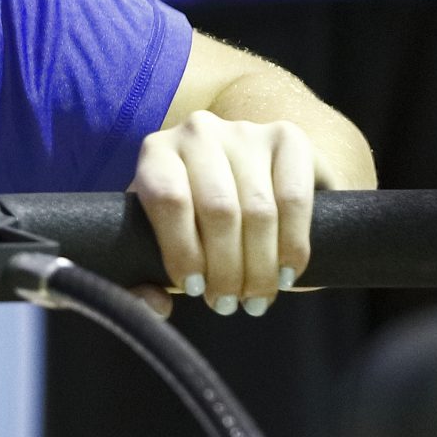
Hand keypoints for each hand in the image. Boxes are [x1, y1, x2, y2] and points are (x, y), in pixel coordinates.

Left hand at [131, 112, 330, 317]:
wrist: (250, 181)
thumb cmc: (193, 223)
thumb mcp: (158, 244)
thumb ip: (142, 281)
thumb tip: (157, 305)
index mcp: (157, 152)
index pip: (169, 200)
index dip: (182, 251)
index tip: (193, 289)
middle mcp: (198, 131)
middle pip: (219, 209)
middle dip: (226, 270)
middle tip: (227, 305)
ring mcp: (246, 131)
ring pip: (259, 210)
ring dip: (260, 267)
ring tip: (256, 300)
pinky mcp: (288, 138)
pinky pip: (295, 200)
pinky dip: (293, 246)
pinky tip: (287, 275)